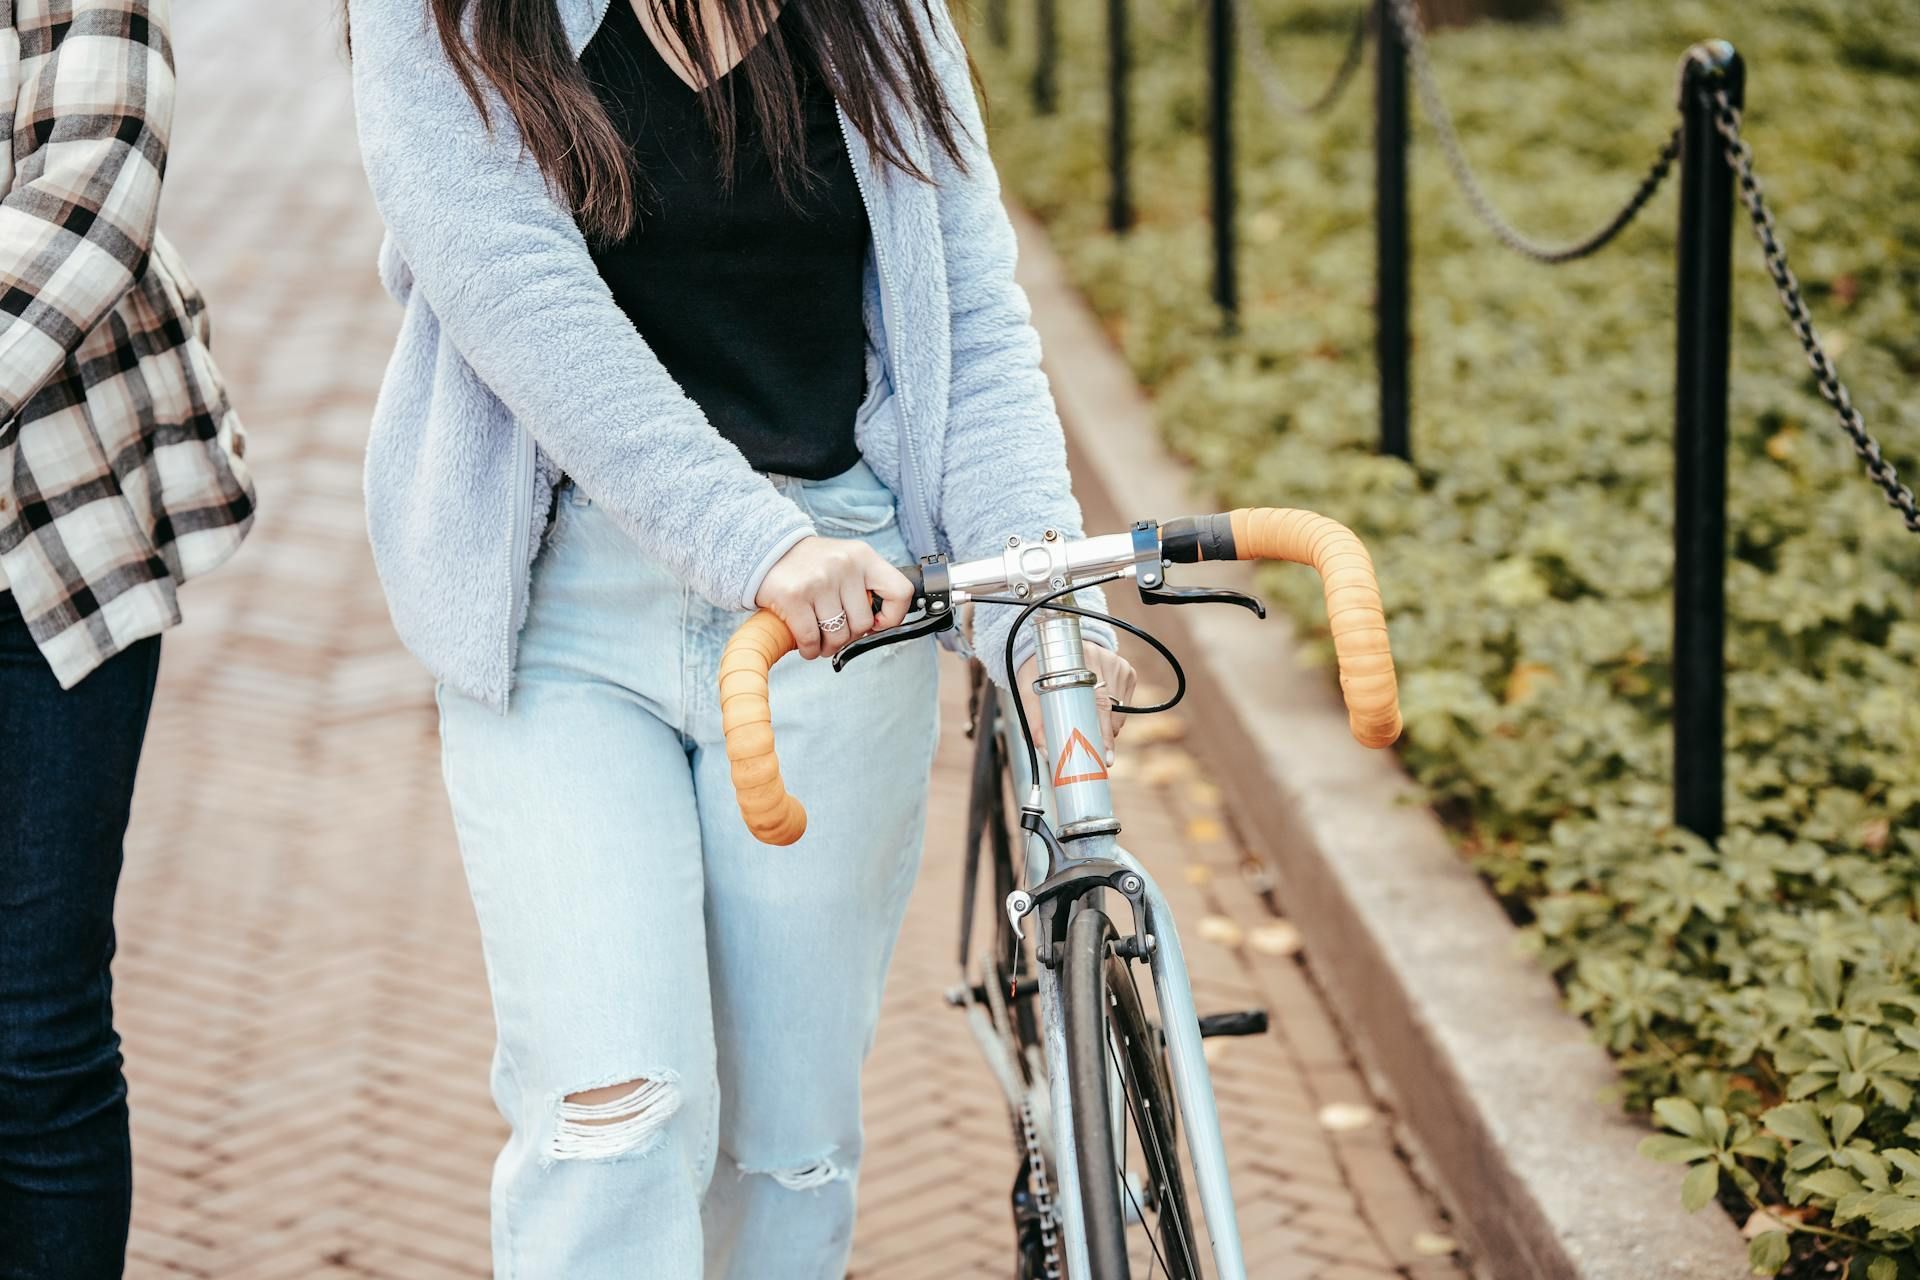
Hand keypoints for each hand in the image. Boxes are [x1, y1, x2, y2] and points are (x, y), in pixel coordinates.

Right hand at [756, 536, 913, 659]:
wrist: (767, 549)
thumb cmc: (811, 564)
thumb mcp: (846, 562)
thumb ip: (866, 586)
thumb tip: (880, 625)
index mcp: (863, 556)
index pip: (900, 592)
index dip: (893, 617)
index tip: (877, 624)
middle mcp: (844, 565)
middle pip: (863, 623)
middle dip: (850, 637)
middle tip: (837, 634)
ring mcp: (818, 580)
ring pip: (838, 635)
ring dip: (828, 646)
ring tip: (821, 640)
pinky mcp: (794, 596)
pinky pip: (811, 639)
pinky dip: (810, 649)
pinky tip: (807, 645)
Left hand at [1016, 643, 1138, 765]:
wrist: (1053, 642)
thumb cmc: (1039, 668)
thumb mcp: (1029, 689)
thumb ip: (1034, 721)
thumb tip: (1045, 751)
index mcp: (1081, 663)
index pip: (1100, 704)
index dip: (1103, 733)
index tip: (1105, 755)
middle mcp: (1104, 660)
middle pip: (1113, 710)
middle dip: (1107, 737)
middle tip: (1101, 758)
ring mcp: (1118, 664)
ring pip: (1120, 709)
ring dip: (1108, 726)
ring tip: (1092, 731)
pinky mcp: (1126, 670)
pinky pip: (1124, 702)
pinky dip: (1113, 713)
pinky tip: (1098, 711)